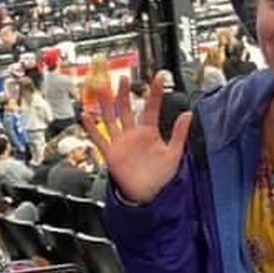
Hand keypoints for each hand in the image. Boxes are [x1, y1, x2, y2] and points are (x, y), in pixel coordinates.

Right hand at [83, 74, 191, 204]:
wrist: (149, 194)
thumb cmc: (162, 175)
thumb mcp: (175, 153)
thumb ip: (180, 133)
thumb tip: (188, 114)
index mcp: (149, 132)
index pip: (151, 108)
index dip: (154, 93)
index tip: (157, 78)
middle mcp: (133, 135)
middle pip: (126, 109)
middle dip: (124, 93)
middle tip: (122, 78)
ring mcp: (121, 143)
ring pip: (111, 119)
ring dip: (106, 104)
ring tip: (101, 89)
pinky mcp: (111, 154)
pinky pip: (99, 139)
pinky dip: (91, 129)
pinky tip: (86, 117)